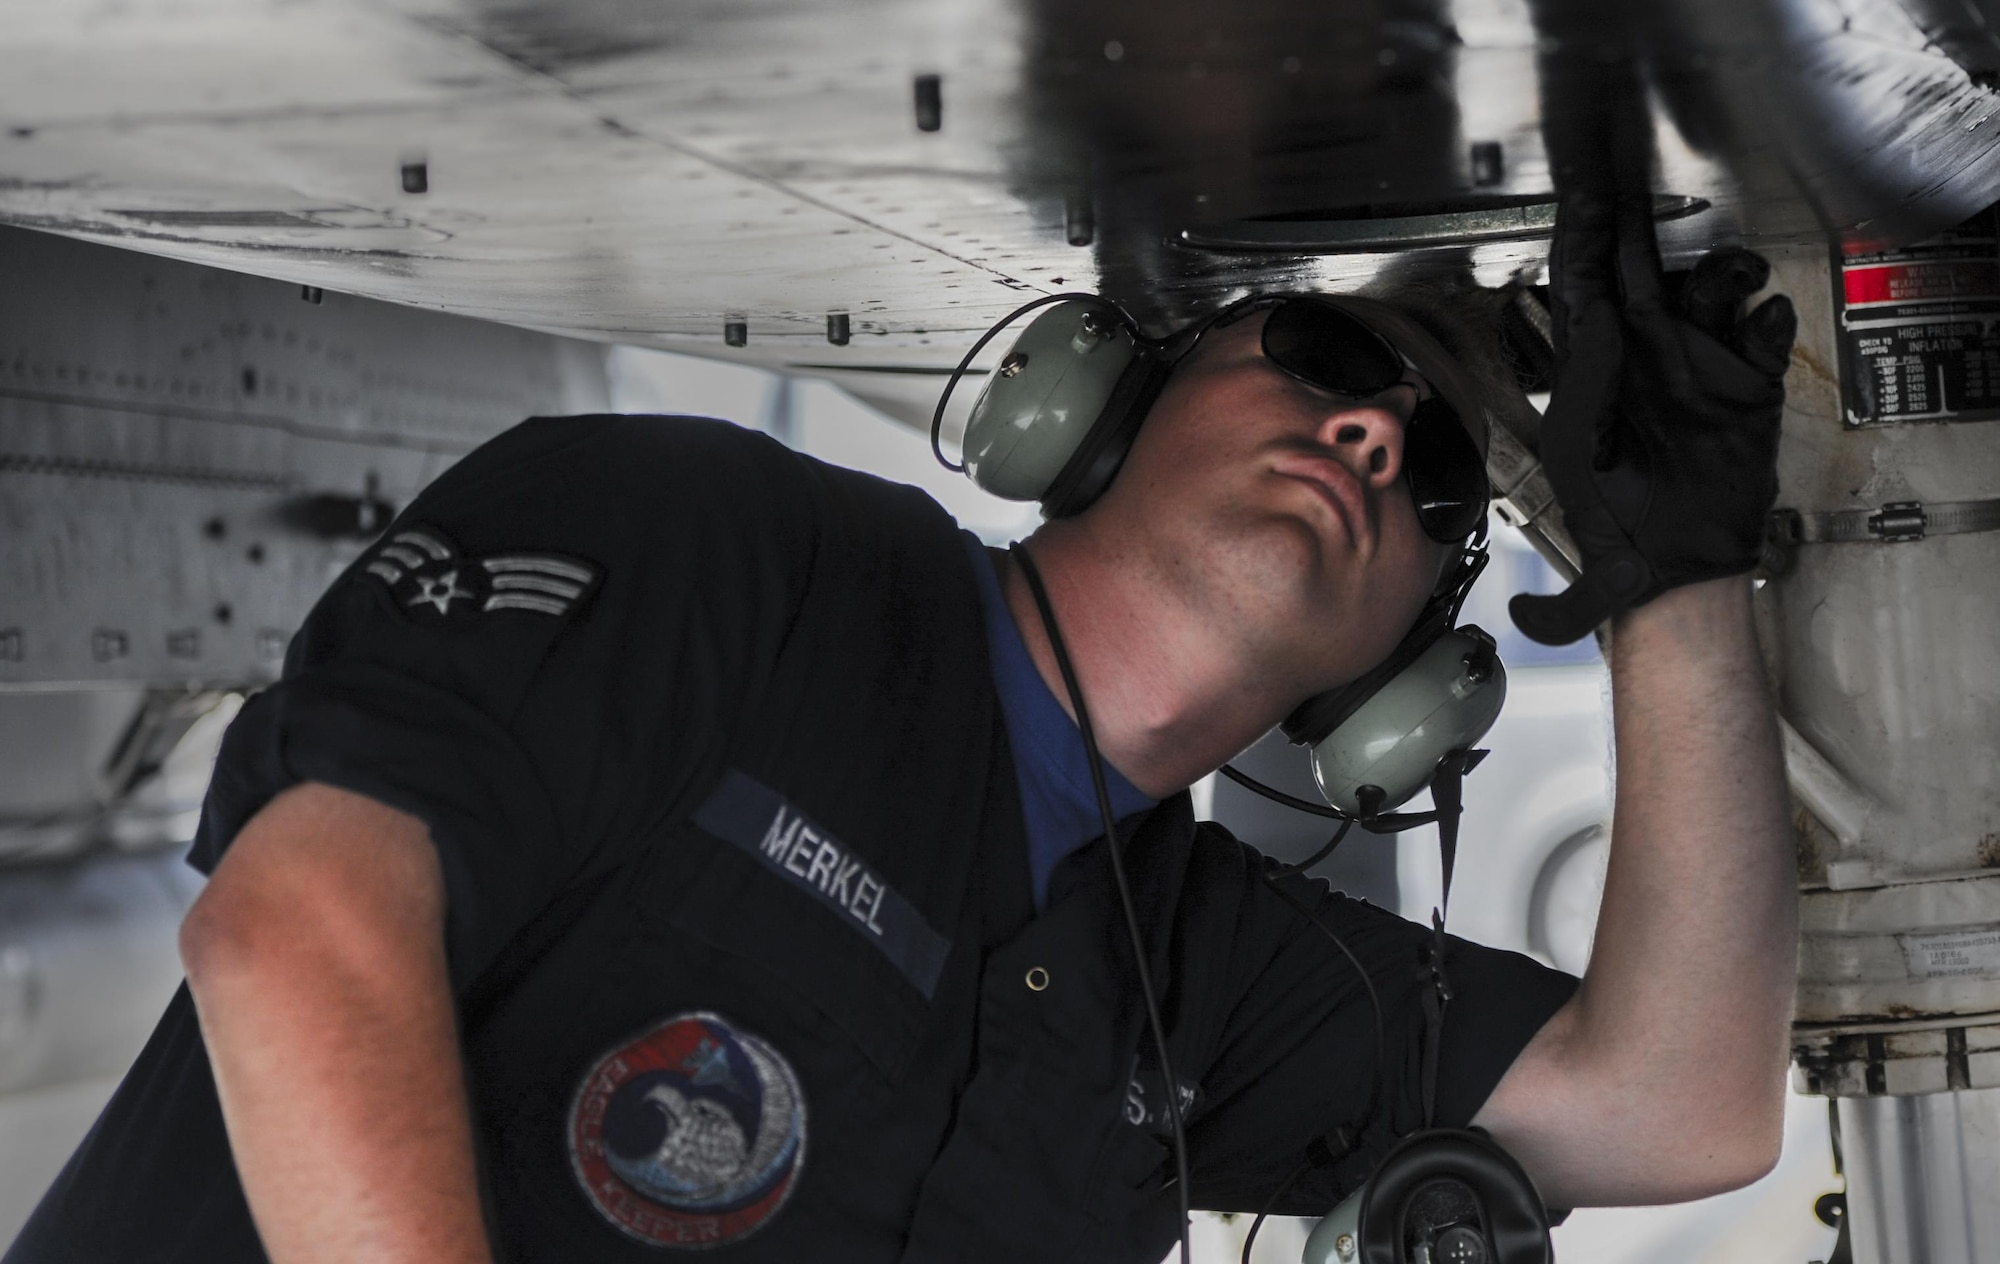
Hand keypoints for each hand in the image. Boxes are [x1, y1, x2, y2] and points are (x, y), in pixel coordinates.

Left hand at [1508, 192, 1796, 645]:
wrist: (1669, 567)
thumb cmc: (1611, 521)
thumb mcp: (1579, 452)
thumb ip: (1582, 384)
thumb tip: (1594, 317)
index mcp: (1596, 368)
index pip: (1585, 287)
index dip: (1586, 237)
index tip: (1587, 195)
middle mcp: (1646, 355)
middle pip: (1645, 271)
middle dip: (1642, 224)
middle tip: (1640, 182)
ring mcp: (1698, 367)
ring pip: (1714, 291)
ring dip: (1725, 271)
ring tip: (1735, 272)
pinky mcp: (1747, 390)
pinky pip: (1763, 336)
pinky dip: (1768, 320)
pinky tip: (1762, 318)